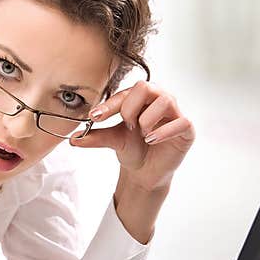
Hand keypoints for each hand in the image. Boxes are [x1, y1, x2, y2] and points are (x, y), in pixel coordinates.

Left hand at [70, 80, 194, 192]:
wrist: (145, 172)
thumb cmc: (133, 149)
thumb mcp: (112, 140)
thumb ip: (95, 136)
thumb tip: (73, 137)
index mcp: (141, 98)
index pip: (126, 92)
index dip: (110, 104)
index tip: (94, 117)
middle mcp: (160, 100)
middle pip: (145, 87)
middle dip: (130, 108)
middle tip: (126, 126)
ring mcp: (175, 113)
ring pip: (164, 100)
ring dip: (146, 120)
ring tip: (142, 135)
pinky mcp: (187, 129)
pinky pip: (181, 122)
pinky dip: (163, 132)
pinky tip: (150, 140)